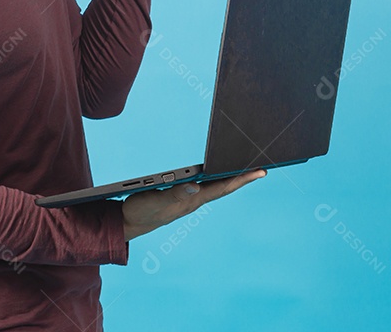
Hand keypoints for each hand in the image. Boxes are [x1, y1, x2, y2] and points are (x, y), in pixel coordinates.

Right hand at [122, 170, 266, 241]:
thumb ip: (175, 193)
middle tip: (262, 167)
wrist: (128, 223)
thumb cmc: (142, 212)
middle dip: (243, 177)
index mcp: (192, 200)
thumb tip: (196, 185)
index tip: (260, 171)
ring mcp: (188, 198)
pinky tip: (216, 173)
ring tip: (246, 168)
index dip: (242, 178)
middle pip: (224, 186)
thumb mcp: (156, 201)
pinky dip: (215, 177)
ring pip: (215, 186)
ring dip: (231, 177)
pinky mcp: (180, 196)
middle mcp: (194, 199)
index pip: (223, 187)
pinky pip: (204, 185)